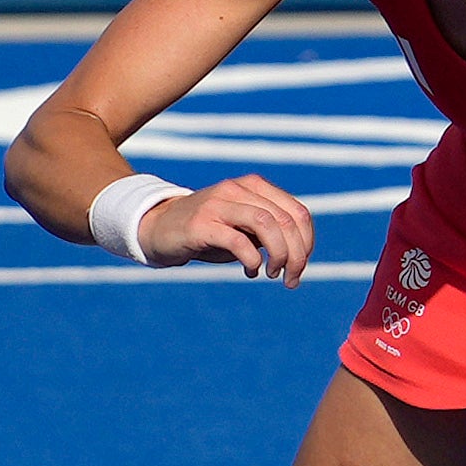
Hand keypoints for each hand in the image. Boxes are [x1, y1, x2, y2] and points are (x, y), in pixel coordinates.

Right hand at [135, 174, 318, 283]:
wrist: (159, 228)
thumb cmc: (208, 233)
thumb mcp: (243, 229)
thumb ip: (270, 232)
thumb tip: (300, 253)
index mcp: (254, 187)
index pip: (297, 212)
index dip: (306, 243)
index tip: (300, 266)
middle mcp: (238, 189)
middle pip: (285, 220)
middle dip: (296, 254)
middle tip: (290, 278)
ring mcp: (219, 203)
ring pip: (266, 224)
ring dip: (279, 255)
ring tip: (272, 273)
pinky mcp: (201, 223)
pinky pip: (238, 240)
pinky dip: (252, 259)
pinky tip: (250, 271)